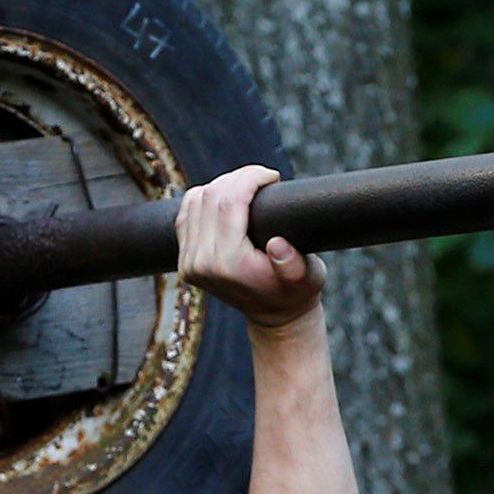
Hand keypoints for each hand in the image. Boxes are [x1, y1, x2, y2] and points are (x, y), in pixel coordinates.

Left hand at [175, 164, 323, 329]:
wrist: (274, 317)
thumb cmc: (295, 294)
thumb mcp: (308, 279)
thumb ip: (295, 266)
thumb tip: (277, 245)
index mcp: (229, 264)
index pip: (229, 202)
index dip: (249, 178)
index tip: (271, 176)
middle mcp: (201, 263)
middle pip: (210, 196)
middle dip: (238, 178)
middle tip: (262, 178)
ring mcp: (189, 262)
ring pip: (195, 199)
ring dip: (222, 185)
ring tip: (247, 188)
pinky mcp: (184, 259)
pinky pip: (186, 212)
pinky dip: (205, 198)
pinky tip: (226, 199)